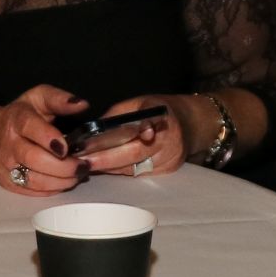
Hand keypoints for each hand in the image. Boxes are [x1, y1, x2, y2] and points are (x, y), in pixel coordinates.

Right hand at [0, 84, 85, 194]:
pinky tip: (64, 181)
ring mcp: (5, 165)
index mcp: (17, 119)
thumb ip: (59, 99)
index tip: (67, 147)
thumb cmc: (23, 115)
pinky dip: (52, 189)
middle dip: (63, 166)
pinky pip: (32, 191)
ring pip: (34, 180)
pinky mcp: (7, 182)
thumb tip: (82, 104)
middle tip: (82, 166)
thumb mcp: (39, 98)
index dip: (49, 138)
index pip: (31, 128)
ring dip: (61, 181)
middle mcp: (8, 143)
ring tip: (77, 175)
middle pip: (34, 159)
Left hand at [71, 95, 185, 179]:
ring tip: (88, 164)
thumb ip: (117, 115)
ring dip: (109, 166)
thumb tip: (91, 130)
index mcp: (162, 116)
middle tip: (84, 160)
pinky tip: (104, 167)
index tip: (111, 141)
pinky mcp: (168, 170)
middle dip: (106, 158)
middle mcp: (170, 139)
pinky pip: (138, 173)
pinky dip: (119, 170)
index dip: (131, 133)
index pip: (148, 124)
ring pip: (135, 167)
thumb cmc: (158, 110)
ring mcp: (170, 157)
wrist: (191, 123)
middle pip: (136, 153)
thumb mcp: (138, 103)